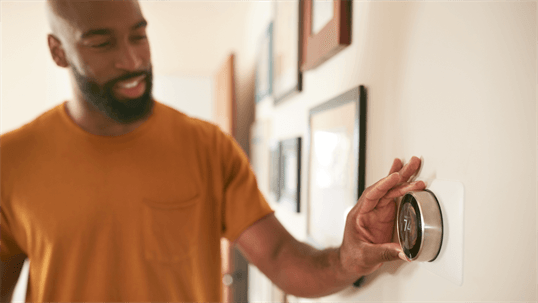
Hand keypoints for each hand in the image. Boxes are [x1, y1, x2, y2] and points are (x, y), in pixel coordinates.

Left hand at [339, 157, 425, 276]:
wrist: (351, 262)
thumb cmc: (353, 257)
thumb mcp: (367, 256)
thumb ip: (385, 253)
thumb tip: (404, 252)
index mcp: (359, 214)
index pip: (372, 195)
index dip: (384, 185)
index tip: (395, 177)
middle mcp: (368, 209)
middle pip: (384, 188)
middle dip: (398, 175)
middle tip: (412, 164)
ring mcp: (377, 211)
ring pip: (390, 190)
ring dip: (403, 178)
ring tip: (414, 165)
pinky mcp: (385, 216)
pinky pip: (394, 198)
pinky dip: (402, 187)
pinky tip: (407, 177)